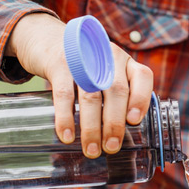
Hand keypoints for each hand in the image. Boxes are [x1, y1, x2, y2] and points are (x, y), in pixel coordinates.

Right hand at [5, 13, 153, 157]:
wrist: (45, 38)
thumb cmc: (82, 65)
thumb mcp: (103, 72)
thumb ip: (115, 95)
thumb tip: (119, 137)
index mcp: (124, 61)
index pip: (142, 76)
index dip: (141, 99)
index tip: (134, 122)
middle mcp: (107, 56)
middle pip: (116, 92)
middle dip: (114, 123)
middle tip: (111, 147)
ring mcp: (83, 59)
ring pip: (91, 96)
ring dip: (92, 127)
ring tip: (91, 150)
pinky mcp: (59, 64)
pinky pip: (64, 94)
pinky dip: (66, 117)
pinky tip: (67, 135)